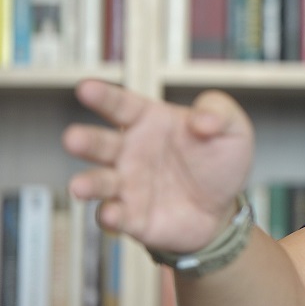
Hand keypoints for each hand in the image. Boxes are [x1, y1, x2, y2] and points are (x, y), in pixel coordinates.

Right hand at [63, 79, 254, 253]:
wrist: (223, 210)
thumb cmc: (219, 162)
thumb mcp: (232, 128)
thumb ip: (220, 113)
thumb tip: (203, 120)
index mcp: (149, 121)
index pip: (120, 105)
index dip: (103, 96)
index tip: (86, 88)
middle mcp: (130, 152)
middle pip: (100, 143)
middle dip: (84, 141)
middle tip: (73, 138)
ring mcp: (127, 185)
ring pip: (98, 182)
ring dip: (87, 183)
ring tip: (79, 186)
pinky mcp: (132, 217)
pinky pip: (114, 216)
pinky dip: (110, 216)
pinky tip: (114, 214)